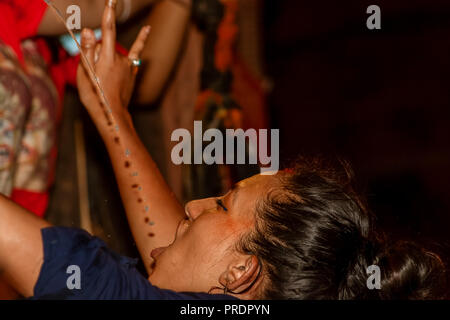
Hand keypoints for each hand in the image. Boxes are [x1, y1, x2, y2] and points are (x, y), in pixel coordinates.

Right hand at [77, 0, 150, 116]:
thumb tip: (90, 30)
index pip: (108, 30)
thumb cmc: (94, 95)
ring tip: (102, 79)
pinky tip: (148, 28)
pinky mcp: (132, 71)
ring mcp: (128, 65)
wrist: (111, 113)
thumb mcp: (85, 73)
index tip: (111, 1)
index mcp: (107, 58)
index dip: (108, 14)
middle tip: (92, 74)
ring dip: (105, 59)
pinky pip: (136, 53)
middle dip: (95, 53)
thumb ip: (87, 50)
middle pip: (104, 45)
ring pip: (113, 53)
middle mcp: (120, 58)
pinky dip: (141, 40)